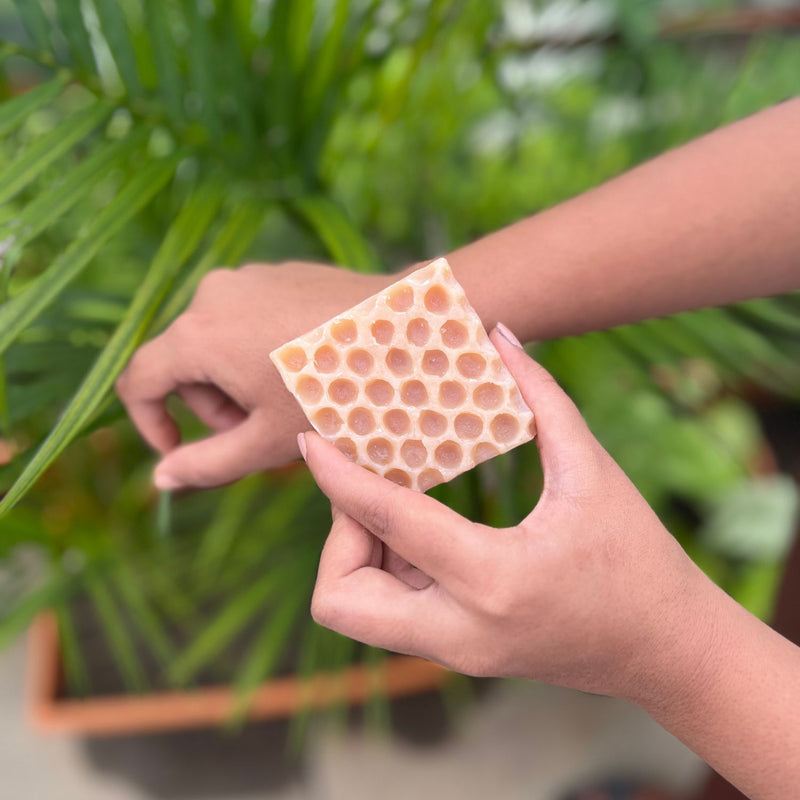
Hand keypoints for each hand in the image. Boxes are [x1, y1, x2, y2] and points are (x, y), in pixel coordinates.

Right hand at [116, 262, 389, 489]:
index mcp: (197, 335)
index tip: (179, 449)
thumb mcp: (268, 440)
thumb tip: (161, 478)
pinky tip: (309, 370)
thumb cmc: (338, 393)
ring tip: (292, 400)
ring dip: (240, 380)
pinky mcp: (280, 273)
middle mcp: (212, 295)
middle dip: (215, 405)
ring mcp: (249, 278)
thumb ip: (207, 464)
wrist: (407, 331)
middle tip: (264, 430)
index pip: (138, 381)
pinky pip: (250, 318)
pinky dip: (262, 350)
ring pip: (218, 342)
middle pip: (184, 364)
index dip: (149, 423)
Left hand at [301, 326, 716, 702]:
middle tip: (372, 490)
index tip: (310, 440)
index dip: (337, 474)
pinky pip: (387, 614)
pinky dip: (385, 568)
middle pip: (338, 597)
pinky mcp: (456, 656)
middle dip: (338, 536)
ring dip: (359, 551)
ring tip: (403, 503)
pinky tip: (424, 534)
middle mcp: (460, 632)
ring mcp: (455, 654)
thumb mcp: (593, 472)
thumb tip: (498, 334)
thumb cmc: (638, 558)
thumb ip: (543, 397)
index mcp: (494, 579)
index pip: (387, 520)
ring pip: (354, 610)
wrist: (668, 651)